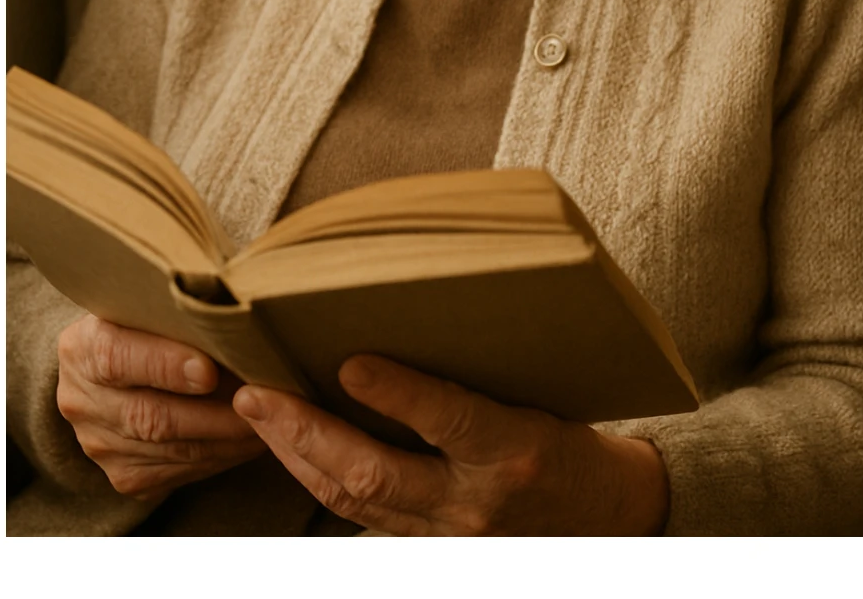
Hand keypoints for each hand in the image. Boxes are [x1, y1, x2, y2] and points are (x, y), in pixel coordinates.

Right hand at [57, 314, 267, 499]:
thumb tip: (237, 322)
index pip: (117, 358)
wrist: (114, 370)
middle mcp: (82, 401)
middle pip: (148, 415)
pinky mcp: (124, 476)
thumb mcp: (150, 305)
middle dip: (212, 412)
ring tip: (268, 419)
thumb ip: (177, 311)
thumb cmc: (148, 323)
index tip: (209, 371)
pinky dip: (219, 456)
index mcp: (83, 347)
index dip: (164, 365)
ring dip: (225, 438)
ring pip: (168, 449)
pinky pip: (177, 471)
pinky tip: (248, 438)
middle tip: (261, 400)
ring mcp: (99, 446)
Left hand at [232, 355, 668, 535]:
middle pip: (375, 475)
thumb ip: (480, 375)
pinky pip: (360, 518)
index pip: (450, 420)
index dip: (398, 393)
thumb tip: (409, 314)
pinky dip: (317, 479)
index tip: (350, 362)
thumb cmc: (571, 441)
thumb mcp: (541, 399)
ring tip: (257, 413)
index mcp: (515, 451)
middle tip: (256, 393)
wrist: (606, 520)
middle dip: (306, 433)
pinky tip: (291, 447)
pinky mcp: (429, 549)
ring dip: (297, 455)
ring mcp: (448, 534)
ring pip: (354, 500)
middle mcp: (476, 502)